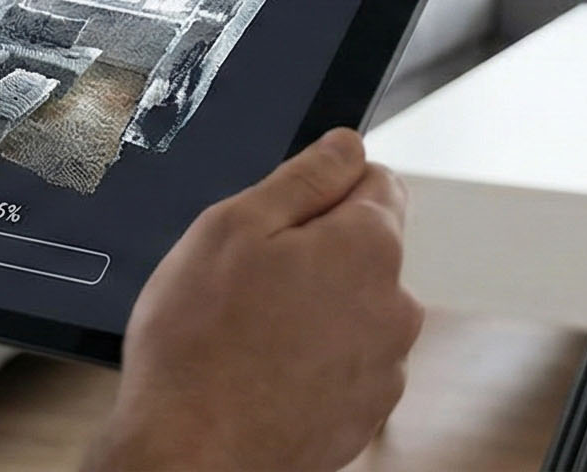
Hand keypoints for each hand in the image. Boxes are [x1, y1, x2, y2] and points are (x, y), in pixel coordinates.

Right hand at [85, 128, 423, 471]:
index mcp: (371, 247)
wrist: (190, 457)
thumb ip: (304, 176)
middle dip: (317, 254)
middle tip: (249, 281)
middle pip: (365, 251)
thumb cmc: (199, 345)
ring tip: (249, 336)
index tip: (281, 218)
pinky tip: (262, 375)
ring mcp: (385, 368)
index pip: (378, 182)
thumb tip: (347, 145)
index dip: (325, 189)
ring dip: (315, 312)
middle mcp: (396, 306)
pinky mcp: (365, 415)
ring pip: (353, 311)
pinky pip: (344, 366)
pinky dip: (312, 364)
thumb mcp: (234, 226)